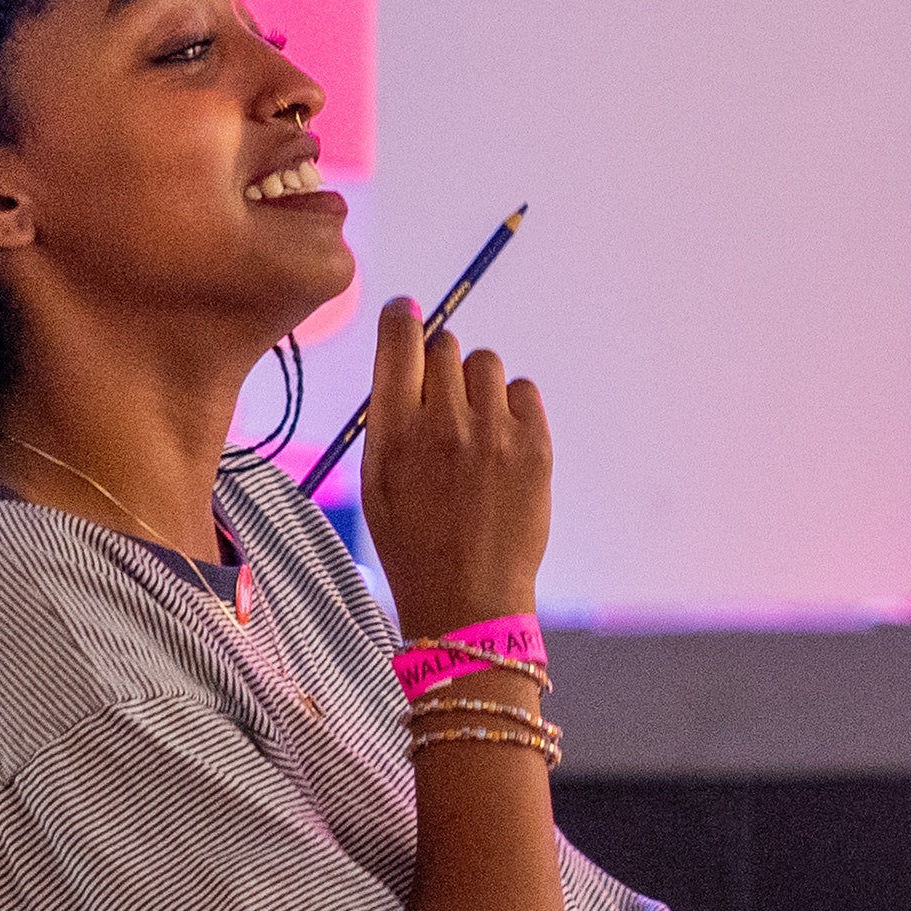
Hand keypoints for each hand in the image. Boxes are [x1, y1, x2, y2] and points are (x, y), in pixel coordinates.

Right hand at [357, 290, 550, 640]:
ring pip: (486, 363)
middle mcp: (444, 423)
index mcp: (394, 432)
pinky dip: (511, 406)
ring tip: (472, 429)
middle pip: (446, 345)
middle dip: (440, 364)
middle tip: (441, 403)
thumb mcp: (376, 479)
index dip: (403, 320)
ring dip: (477, 384)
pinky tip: (500, 443)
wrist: (467, 597)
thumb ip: (389, 413)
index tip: (406, 314)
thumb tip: (405, 347)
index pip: (400, 341)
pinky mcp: (535, 445)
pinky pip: (523, 389)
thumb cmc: (412, 539)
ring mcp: (494, 433)